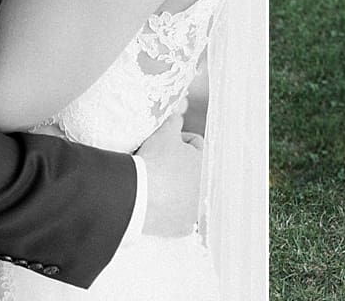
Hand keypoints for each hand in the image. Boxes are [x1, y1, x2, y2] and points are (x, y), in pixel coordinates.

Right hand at [137, 114, 201, 237]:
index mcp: (208, 166)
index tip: (164, 143)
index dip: (179, 140)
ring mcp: (195, 212)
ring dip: (176, 188)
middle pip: (192, 171)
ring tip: (158, 182)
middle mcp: (207, 191)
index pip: (197, 145)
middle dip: (179, 165)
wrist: (136, 196)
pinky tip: (158, 203)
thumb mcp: (164, 134)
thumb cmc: (155, 162)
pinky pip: (177, 216)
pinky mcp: (182, 228)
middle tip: (160, 161)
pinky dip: (169, 210)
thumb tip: (176, 116)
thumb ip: (174, 122)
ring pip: (187, 195)